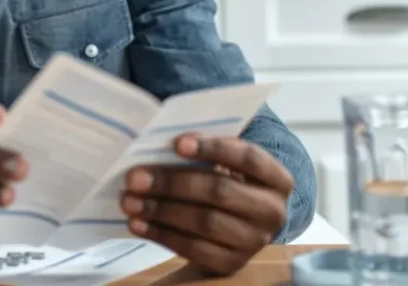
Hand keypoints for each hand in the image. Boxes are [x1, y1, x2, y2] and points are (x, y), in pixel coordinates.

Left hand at [121, 135, 293, 276]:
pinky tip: (138, 223)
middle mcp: (272, 212)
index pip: (247, 157)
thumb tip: (160, 144)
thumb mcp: (228, 164)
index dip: (213, 148)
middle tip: (135, 177)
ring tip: (130, 200)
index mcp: (277, 179)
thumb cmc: (228, 182)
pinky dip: (162, 234)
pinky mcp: (232, 264)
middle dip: (173, 182)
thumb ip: (207, 152)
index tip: (176, 143)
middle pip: (219, 192)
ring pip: (204, 222)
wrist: (239, 226)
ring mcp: (254, 241)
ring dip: (161, 210)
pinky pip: (194, 249)